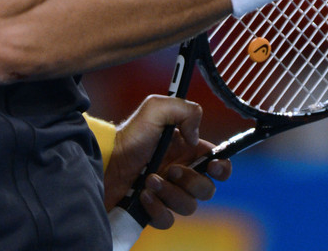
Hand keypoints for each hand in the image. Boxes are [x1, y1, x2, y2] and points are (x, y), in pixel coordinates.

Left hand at [103, 95, 230, 228]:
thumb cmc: (129, 135)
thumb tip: (196, 140)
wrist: (105, 162)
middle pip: (207, 189)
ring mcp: (167, 193)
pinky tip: (143, 194)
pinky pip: (168, 220)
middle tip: (171, 169)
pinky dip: (157, 209)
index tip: (213, 166)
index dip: (222, 167)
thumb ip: (186, 111)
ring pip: (189, 206)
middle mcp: (180, 172)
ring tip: (150, 180)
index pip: (216, 162)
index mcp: (186, 149)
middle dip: (192, 181)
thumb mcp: (156, 108)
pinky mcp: (154, 211)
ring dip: (170, 193)